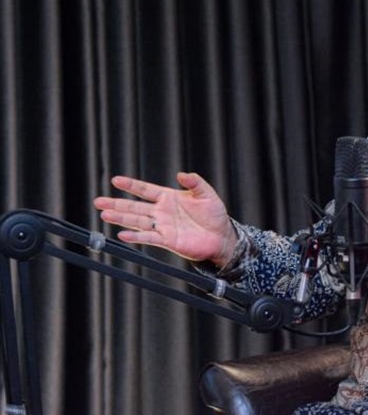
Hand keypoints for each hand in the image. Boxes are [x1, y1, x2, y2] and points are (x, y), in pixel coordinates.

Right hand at [93, 172, 237, 265]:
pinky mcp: (167, 240)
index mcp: (169, 197)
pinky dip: (135, 236)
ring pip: (137, 221)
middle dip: (117, 203)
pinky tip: (122, 234)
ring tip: (105, 214)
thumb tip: (181, 174)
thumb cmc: (214, 214)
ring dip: (121, 218)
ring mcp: (163, 226)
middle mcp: (162, 211)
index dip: (131, 185)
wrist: (221, 236)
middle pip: (135, 206)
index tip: (115, 180)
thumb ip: (195, 182)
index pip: (146, 190)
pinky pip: (148, 237)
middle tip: (98, 201)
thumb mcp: (206, 194)